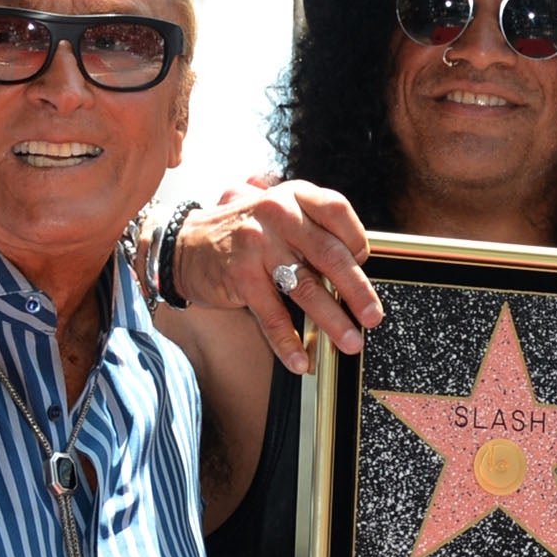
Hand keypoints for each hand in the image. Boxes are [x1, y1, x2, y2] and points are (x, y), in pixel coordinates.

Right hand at [170, 178, 382, 373]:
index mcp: (295, 196)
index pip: (339, 213)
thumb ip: (314, 231)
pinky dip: (287, 341)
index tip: (365, 267)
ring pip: (306, 288)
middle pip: (330, 254)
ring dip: (333, 320)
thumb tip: (358, 270)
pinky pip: (272, 314)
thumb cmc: (244, 234)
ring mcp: (258, 244)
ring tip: (350, 341)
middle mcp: (278, 213)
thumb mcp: (279, 214)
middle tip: (373, 316)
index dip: (357, 242)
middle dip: (358, 291)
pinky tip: (300, 360)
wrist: (183, 244)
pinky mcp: (241, 274)